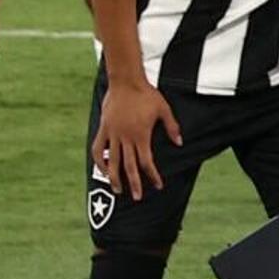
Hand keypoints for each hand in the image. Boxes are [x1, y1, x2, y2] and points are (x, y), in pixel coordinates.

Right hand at [91, 79, 181, 198]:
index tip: (158, 186)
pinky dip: (100, 160)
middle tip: (136, 197)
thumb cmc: (147, 94)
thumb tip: (179, 143)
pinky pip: (99, 149)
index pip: (147, 162)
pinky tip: (103, 168)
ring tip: (117, 189)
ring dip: (114, 177)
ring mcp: (112, 134)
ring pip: (111, 161)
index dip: (153, 175)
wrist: (126, 81)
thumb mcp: (164, 109)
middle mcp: (125, 138)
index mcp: (141, 135)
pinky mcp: (103, 129)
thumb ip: (172, 127)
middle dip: (134, 183)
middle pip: (129, 166)